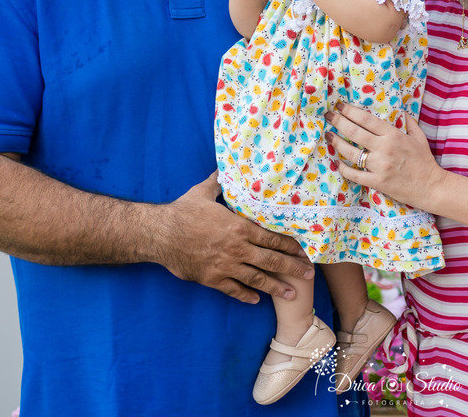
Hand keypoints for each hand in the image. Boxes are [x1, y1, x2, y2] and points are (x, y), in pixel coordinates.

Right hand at [149, 172, 313, 303]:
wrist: (159, 234)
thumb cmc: (182, 211)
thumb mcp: (203, 191)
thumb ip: (219, 182)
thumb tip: (225, 166)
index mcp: (239, 227)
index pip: (272, 238)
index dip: (290, 245)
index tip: (304, 250)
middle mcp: (237, 249)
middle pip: (272, 260)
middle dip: (292, 268)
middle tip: (309, 274)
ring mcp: (225, 266)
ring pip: (257, 279)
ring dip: (276, 287)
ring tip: (291, 294)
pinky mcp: (212, 279)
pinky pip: (233, 290)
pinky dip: (246, 296)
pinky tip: (257, 300)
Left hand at [325, 107, 445, 211]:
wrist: (431, 187)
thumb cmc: (424, 161)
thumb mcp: (419, 137)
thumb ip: (409, 122)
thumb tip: (400, 110)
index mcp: (393, 135)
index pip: (366, 120)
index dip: (350, 111)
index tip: (340, 106)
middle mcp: (384, 148)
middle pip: (354, 132)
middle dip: (338, 121)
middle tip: (328, 115)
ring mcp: (379, 166)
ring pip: (350, 152)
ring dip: (336, 142)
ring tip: (328, 135)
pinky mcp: (376, 182)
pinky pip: (354, 174)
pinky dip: (343, 168)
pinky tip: (336, 161)